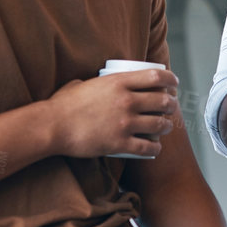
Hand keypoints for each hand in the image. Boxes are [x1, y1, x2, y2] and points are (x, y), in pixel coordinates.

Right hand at [48, 69, 178, 159]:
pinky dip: (155, 149)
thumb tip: (100, 81)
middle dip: (171, 105)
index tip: (174, 83)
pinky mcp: (120, 143)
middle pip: (163, 101)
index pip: (156, 76)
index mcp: (119, 82)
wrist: (52, 126)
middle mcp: (126, 100)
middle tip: (170, 108)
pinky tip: (155, 148)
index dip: (170, 79)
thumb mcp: (84, 83)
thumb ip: (97, 81)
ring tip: (165, 127)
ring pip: (159, 125)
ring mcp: (125, 123)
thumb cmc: (63, 104)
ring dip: (166, 126)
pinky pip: (147, 147)